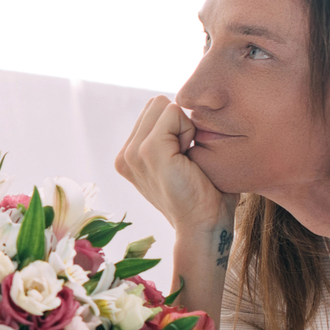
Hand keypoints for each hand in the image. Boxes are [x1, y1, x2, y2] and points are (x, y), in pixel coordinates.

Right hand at [115, 96, 236, 235]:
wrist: (204, 227)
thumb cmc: (204, 195)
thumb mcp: (178, 160)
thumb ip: (171, 135)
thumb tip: (182, 106)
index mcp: (128, 157)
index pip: (152, 110)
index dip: (176, 126)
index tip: (184, 159)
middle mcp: (124, 155)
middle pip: (155, 103)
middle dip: (178, 123)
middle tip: (187, 158)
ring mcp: (132, 153)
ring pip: (163, 105)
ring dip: (184, 127)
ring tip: (187, 160)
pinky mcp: (148, 151)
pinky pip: (173, 112)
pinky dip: (189, 130)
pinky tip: (189, 159)